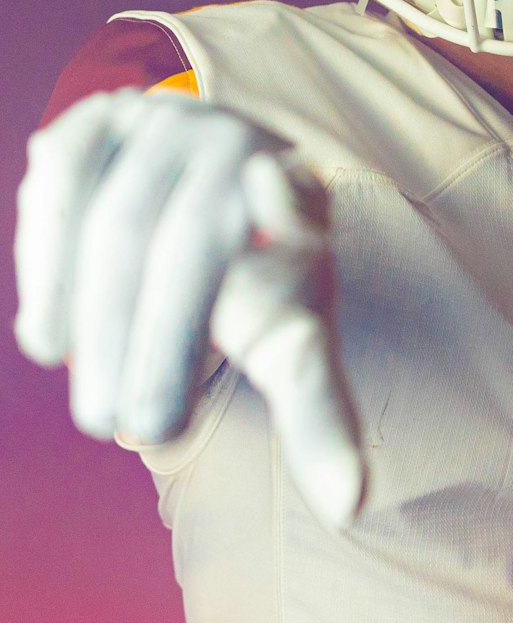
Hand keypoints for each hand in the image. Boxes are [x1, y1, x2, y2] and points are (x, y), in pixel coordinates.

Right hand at [14, 88, 365, 526]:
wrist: (196, 196)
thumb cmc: (249, 278)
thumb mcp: (287, 333)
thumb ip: (316, 407)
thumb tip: (353, 503)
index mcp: (296, 187)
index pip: (294, 206)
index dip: (286, 214)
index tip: (274, 210)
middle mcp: (235, 139)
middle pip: (188, 242)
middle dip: (158, 342)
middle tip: (137, 430)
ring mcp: (163, 119)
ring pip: (117, 218)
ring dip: (94, 317)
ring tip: (94, 403)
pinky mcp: (99, 119)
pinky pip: (63, 176)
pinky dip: (48, 255)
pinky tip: (50, 333)